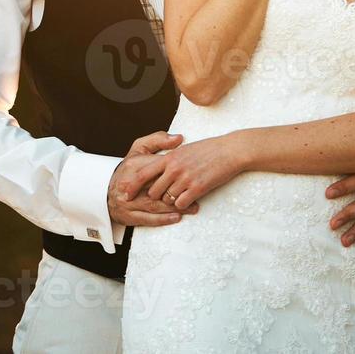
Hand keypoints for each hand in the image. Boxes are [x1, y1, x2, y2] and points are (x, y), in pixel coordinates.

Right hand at [108, 131, 199, 227]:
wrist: (103, 190)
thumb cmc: (128, 168)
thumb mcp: (139, 148)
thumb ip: (158, 140)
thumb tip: (179, 138)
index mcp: (134, 165)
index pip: (158, 168)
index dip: (175, 171)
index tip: (191, 172)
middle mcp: (130, 184)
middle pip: (157, 188)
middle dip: (178, 192)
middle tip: (197, 192)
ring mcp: (129, 202)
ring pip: (155, 205)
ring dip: (175, 207)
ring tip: (193, 207)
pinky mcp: (129, 215)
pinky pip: (148, 219)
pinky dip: (163, 219)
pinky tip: (176, 217)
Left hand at [126, 132, 249, 210]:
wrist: (229, 151)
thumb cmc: (209, 149)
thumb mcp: (185, 149)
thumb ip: (171, 158)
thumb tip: (160, 168)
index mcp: (169, 157)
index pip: (144, 173)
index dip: (132, 185)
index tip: (125, 194)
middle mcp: (174, 168)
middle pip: (154, 191)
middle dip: (157, 196)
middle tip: (165, 196)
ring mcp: (185, 178)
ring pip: (167, 199)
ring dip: (172, 200)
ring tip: (182, 194)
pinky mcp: (197, 188)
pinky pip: (181, 203)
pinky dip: (183, 204)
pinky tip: (190, 199)